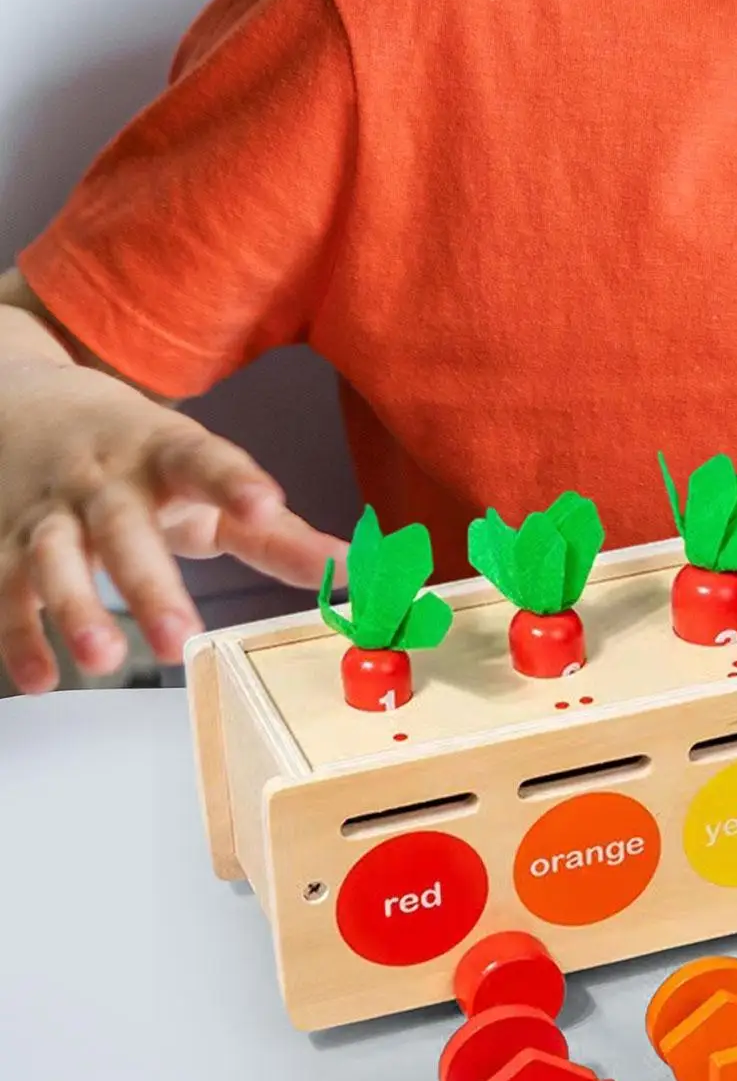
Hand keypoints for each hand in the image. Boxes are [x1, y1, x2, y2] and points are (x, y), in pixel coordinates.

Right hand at [0, 361, 345, 692]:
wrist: (20, 401)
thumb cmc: (140, 457)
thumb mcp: (207, 483)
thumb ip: (278, 532)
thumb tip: (357, 571)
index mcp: (165, 453)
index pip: (203, 460)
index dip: (235, 481)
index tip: (266, 504)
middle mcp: (103, 479)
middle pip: (125, 528)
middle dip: (150, 584)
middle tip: (182, 638)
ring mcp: (48, 511)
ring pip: (53, 557)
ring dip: (75, 608)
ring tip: (104, 660)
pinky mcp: (0, 541)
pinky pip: (5, 590)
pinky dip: (18, 636)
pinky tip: (42, 679)